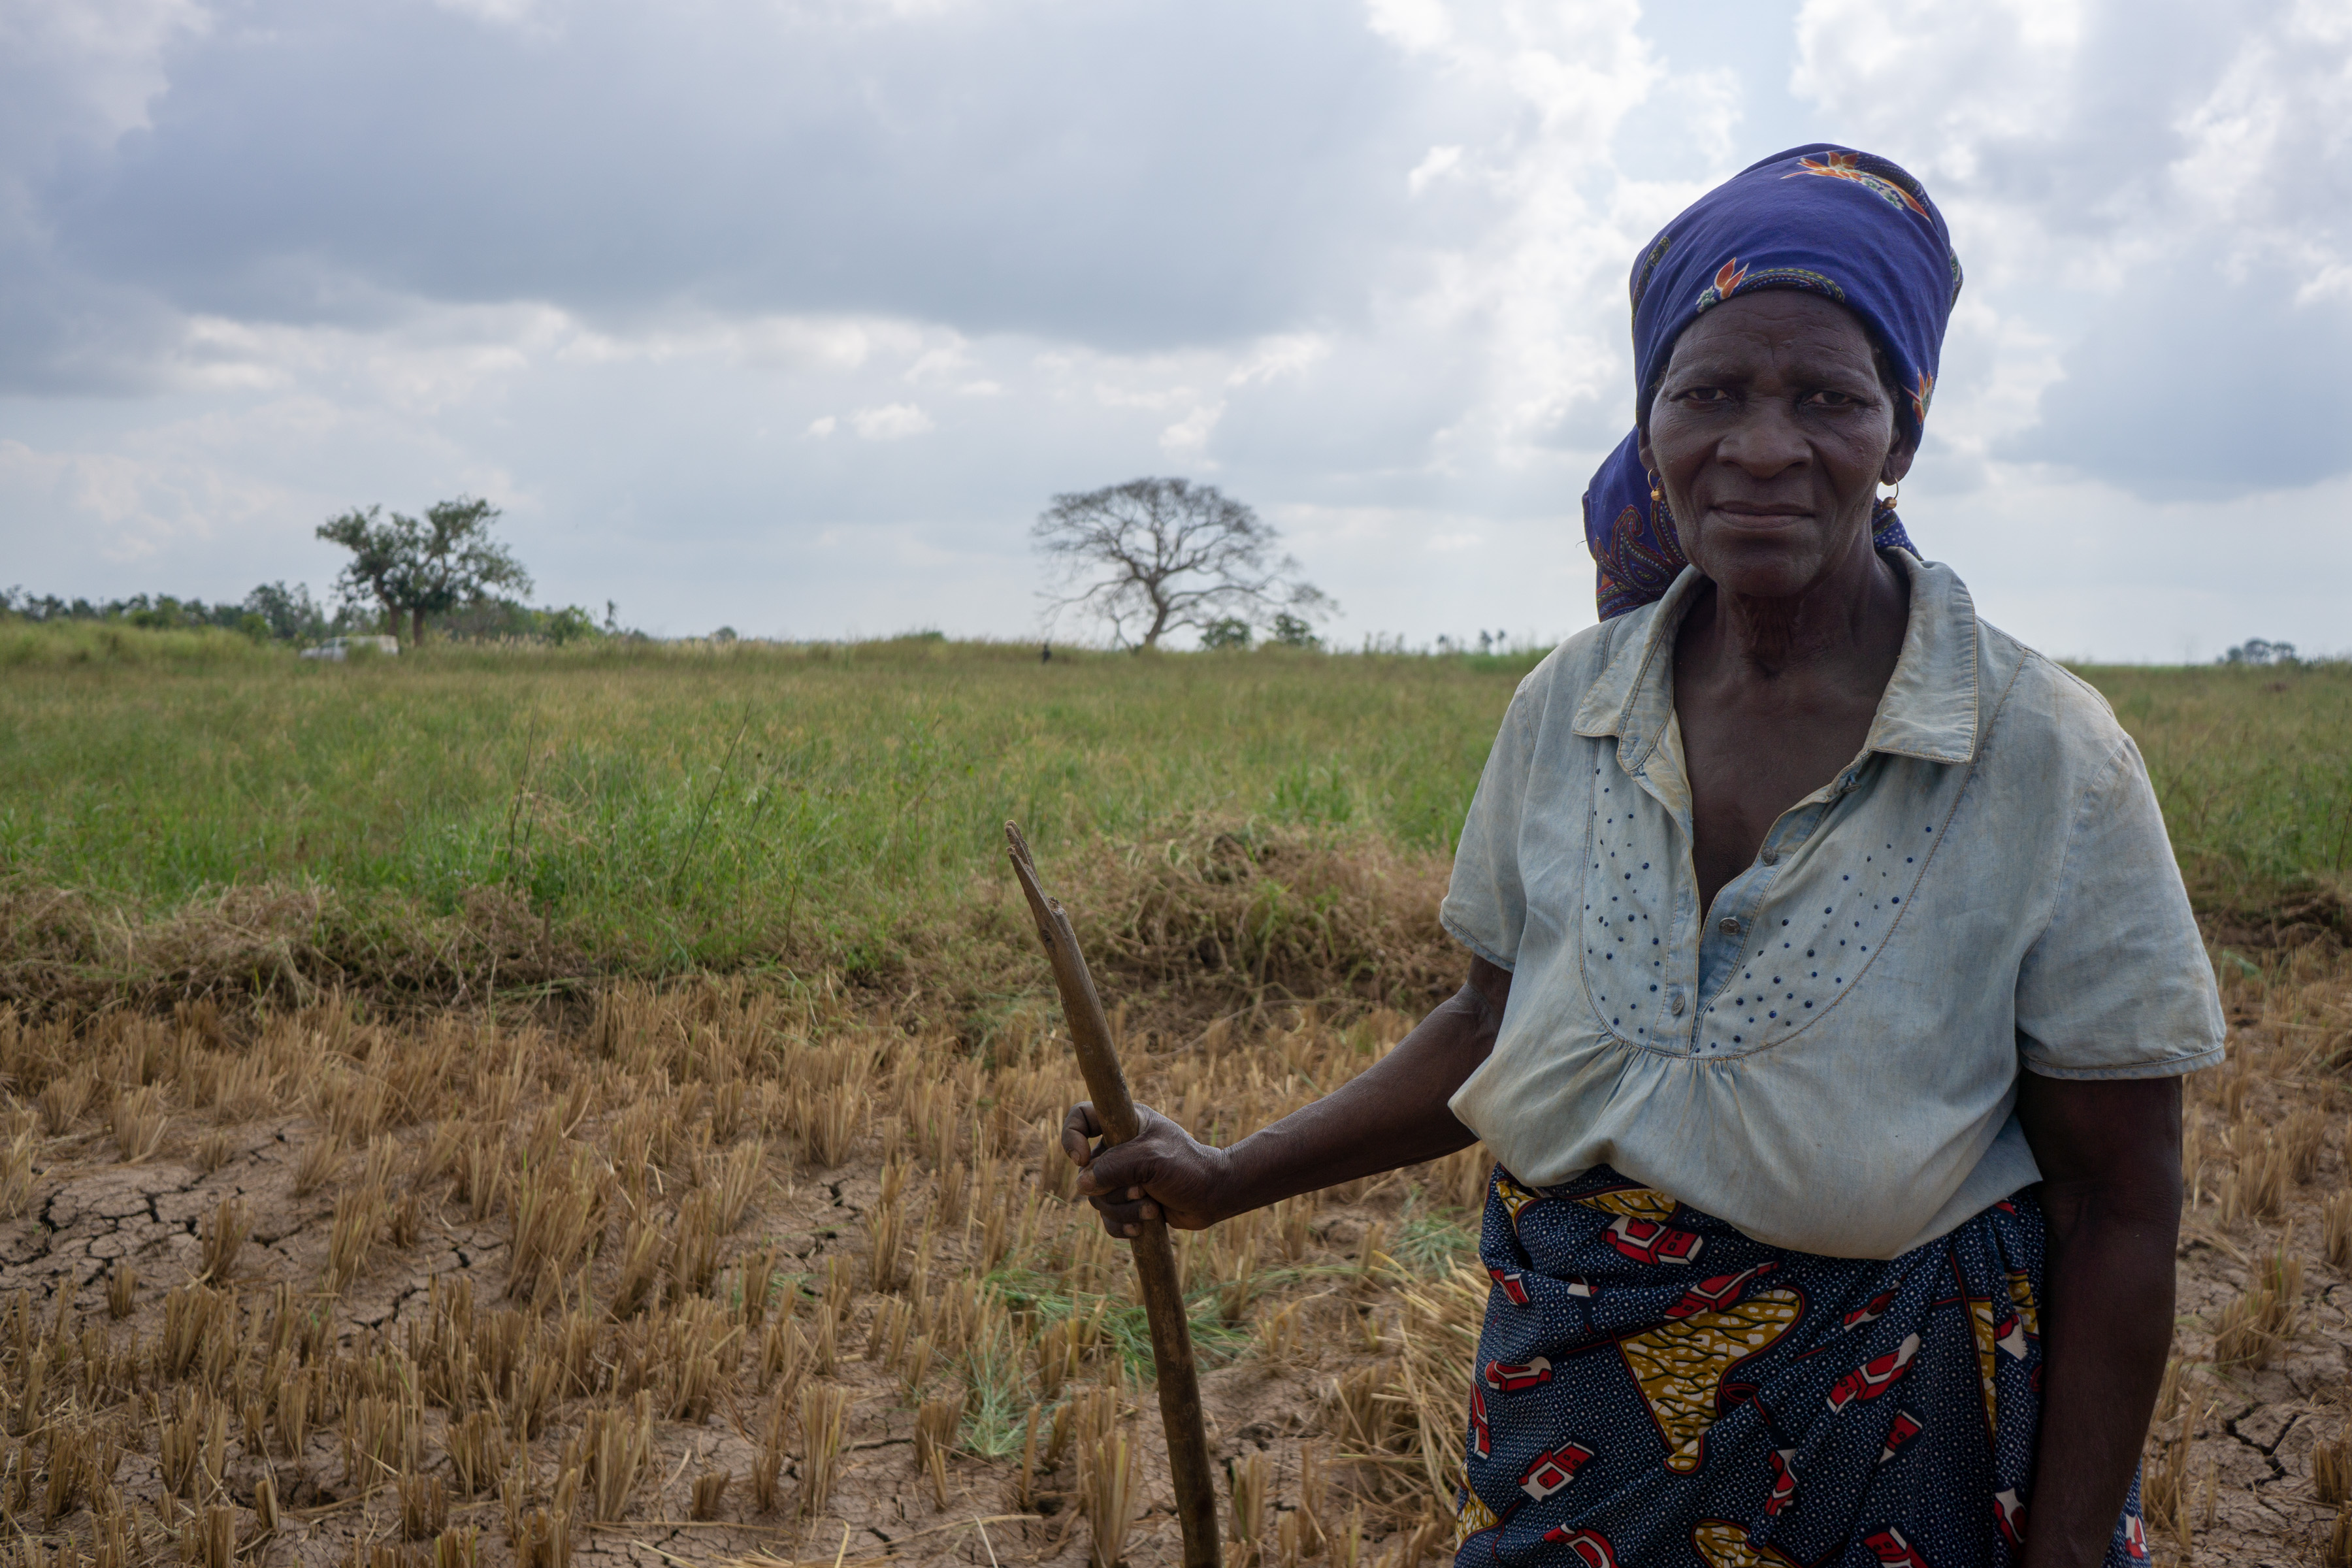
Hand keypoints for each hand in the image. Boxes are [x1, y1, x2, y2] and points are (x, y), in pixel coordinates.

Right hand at [1060, 1102, 1235, 1234]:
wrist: (1215, 1196)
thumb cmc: (1188, 1167)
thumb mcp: (1151, 1160)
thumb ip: (1114, 1167)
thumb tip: (1082, 1185)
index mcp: (1123, 1123)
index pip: (1081, 1117)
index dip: (1071, 1136)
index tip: (1080, 1159)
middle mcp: (1118, 1148)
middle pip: (1088, 1172)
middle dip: (1113, 1189)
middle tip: (1143, 1189)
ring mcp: (1122, 1177)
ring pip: (1098, 1200)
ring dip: (1124, 1209)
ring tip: (1152, 1209)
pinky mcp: (1128, 1202)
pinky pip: (1108, 1219)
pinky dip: (1122, 1225)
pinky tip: (1142, 1226)